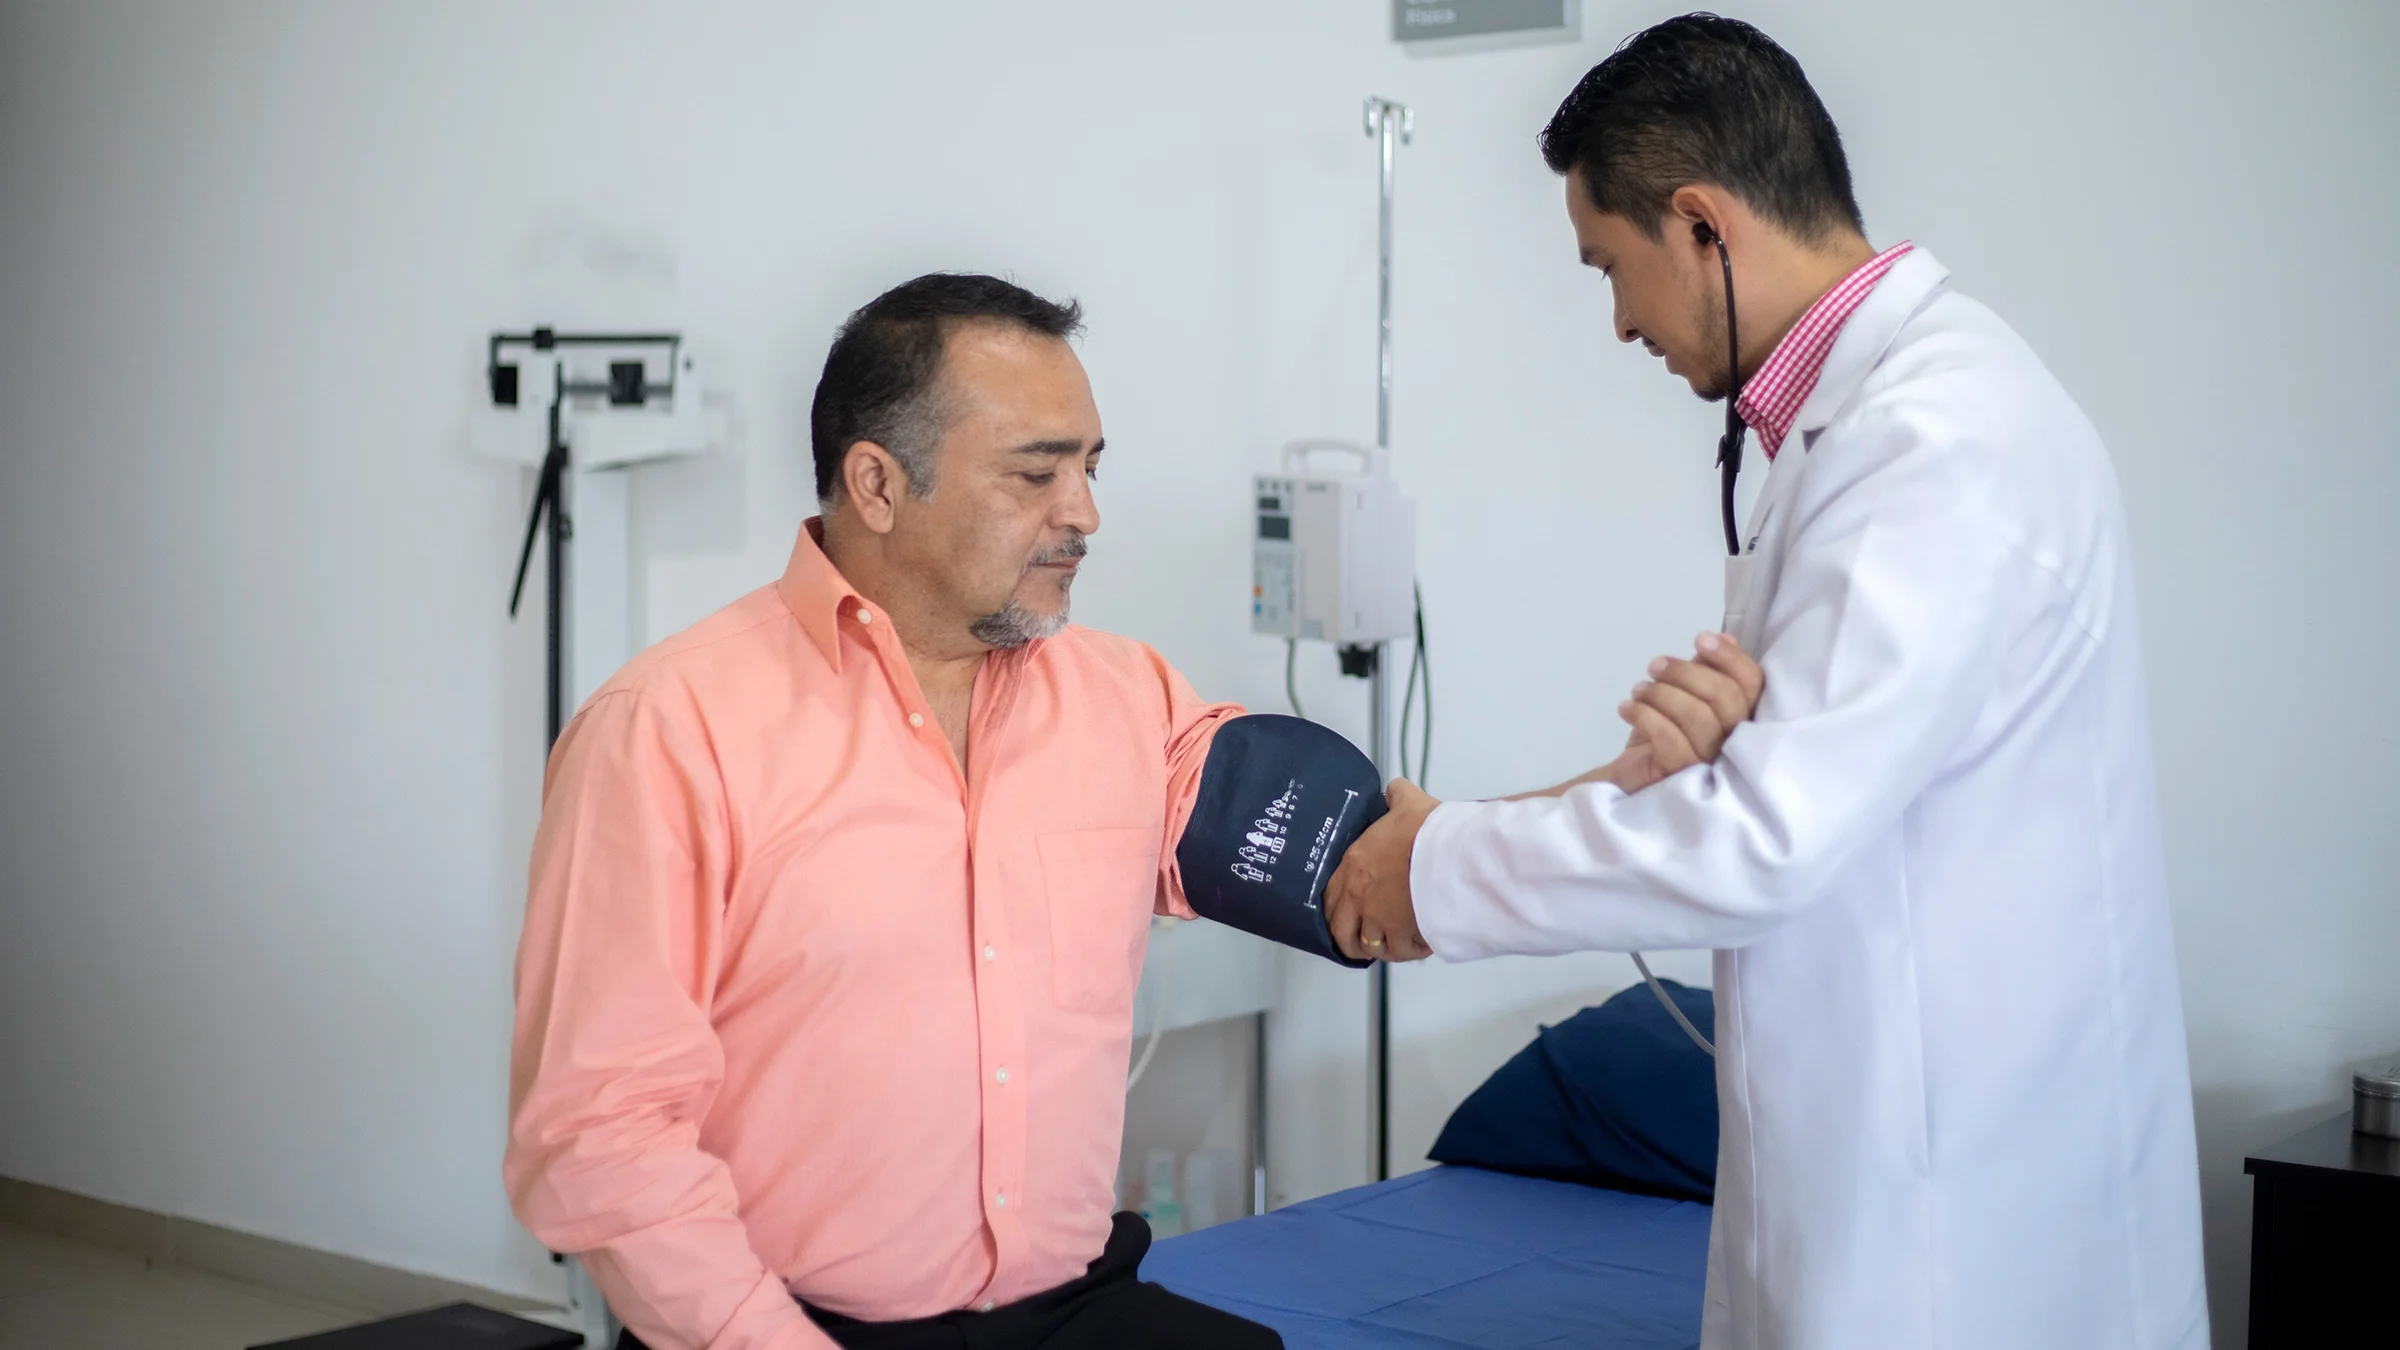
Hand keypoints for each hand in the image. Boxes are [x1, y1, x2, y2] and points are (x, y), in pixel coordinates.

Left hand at [1324, 778, 1440, 962]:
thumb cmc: (1427, 831)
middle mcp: (1359, 897)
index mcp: (1353, 866)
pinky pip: (1400, 952)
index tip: (1346, 916)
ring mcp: (1379, 918)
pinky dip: (1408, 951)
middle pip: (1342, 932)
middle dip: (1352, 939)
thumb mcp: (1409, 803)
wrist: (1451, 854)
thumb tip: (1395, 789)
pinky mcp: (1401, 935)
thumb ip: (1397, 796)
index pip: (1330, 899)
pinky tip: (1418, 944)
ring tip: (1395, 943)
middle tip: (1366, 939)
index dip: (1337, 911)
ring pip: (1370, 946)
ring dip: (1382, 947)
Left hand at [1604, 631, 1764, 793]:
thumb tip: (1726, 639)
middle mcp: (1736, 742)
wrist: (1633, 774)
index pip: (1753, 683)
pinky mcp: (1683, 776)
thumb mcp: (1686, 694)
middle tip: (1655, 666)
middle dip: (1686, 673)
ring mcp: (1711, 763)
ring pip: (1697, 716)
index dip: (1729, 657)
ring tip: (1639, 690)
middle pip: (1724, 697)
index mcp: (1743, 718)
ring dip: (1661, 693)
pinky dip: (1644, 715)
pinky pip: (1669, 739)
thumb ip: (1708, 670)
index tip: (1700, 639)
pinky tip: (1627, 708)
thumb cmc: (1666, 732)